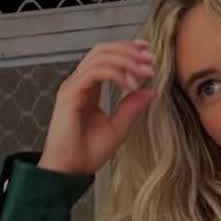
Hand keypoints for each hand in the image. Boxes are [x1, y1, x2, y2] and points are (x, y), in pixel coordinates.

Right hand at [37, 37, 158, 177]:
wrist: (70, 170)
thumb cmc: (86, 153)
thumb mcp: (118, 127)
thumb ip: (132, 107)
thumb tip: (151, 91)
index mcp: (89, 88)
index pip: (105, 57)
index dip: (125, 49)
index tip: (146, 52)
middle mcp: (79, 83)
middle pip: (101, 50)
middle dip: (128, 50)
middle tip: (149, 60)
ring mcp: (73, 87)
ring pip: (99, 57)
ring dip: (125, 61)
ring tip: (144, 73)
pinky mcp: (70, 94)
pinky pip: (95, 73)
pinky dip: (115, 74)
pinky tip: (129, 86)